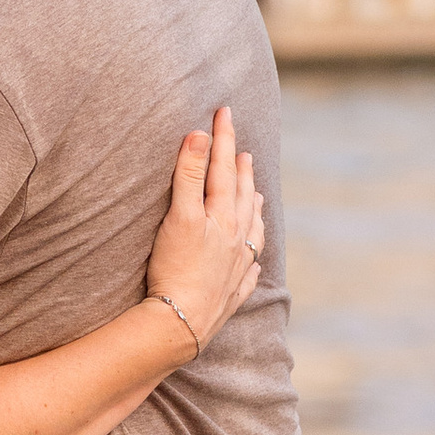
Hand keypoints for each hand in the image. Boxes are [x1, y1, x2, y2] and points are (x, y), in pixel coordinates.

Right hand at [145, 106, 266, 356]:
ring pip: (253, 229)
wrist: (182, 322)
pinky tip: (254, 254)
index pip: (224, 168)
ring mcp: (238, 265)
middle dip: (241, 169)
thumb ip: (189, 175)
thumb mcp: (179, 217)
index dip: (223, 138)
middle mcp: (237, 238)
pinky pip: (251, 266)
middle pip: (243, 195)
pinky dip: (254, 253)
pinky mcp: (233, 290)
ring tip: (259, 193)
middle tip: (243, 149)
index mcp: (222, 216)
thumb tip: (199, 136)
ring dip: (254, 206)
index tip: (224, 112)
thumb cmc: (175, 268)